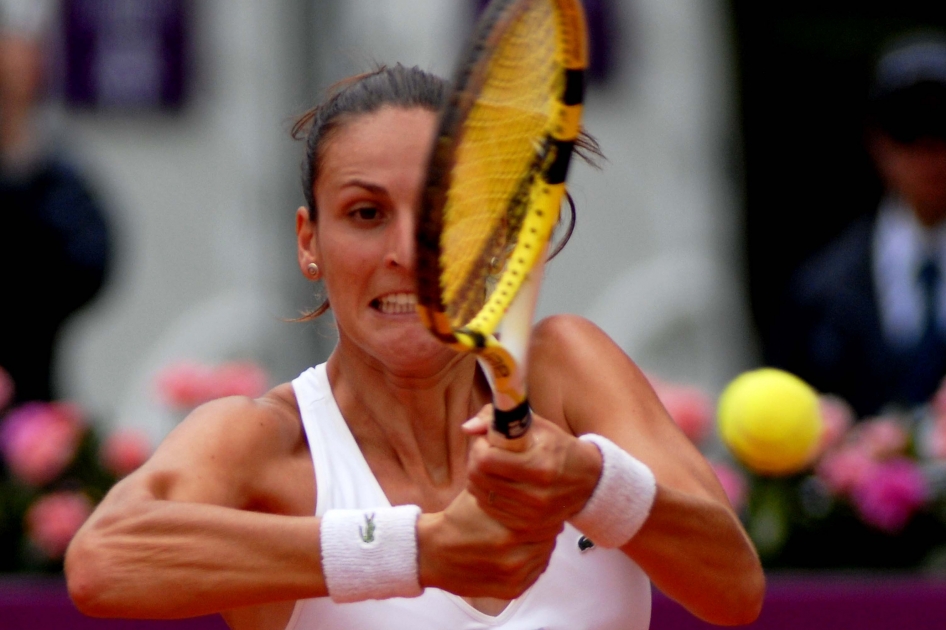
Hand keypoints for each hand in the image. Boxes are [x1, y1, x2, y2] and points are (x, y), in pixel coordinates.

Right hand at [416, 490, 560, 598]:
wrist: (432, 553)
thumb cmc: (456, 521)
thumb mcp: (481, 493)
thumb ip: (508, 487)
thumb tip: (531, 477)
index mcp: (510, 531)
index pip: (548, 518)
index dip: (545, 508)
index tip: (540, 503)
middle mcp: (515, 557)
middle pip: (549, 537)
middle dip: (544, 526)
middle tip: (536, 517)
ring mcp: (514, 576)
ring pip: (544, 554)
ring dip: (540, 543)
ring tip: (527, 533)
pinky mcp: (511, 590)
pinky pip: (536, 573)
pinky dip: (533, 561)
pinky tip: (522, 550)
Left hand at [462, 406, 602, 531]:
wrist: (588, 481)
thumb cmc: (558, 447)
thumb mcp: (536, 425)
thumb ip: (498, 419)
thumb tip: (467, 428)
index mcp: (539, 465)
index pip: (486, 460)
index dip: (479, 447)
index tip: (486, 441)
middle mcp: (536, 493)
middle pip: (479, 478)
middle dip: (475, 461)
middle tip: (485, 453)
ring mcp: (532, 514)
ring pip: (482, 496)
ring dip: (478, 479)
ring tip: (491, 468)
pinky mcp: (528, 526)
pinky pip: (491, 511)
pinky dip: (487, 496)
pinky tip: (497, 485)